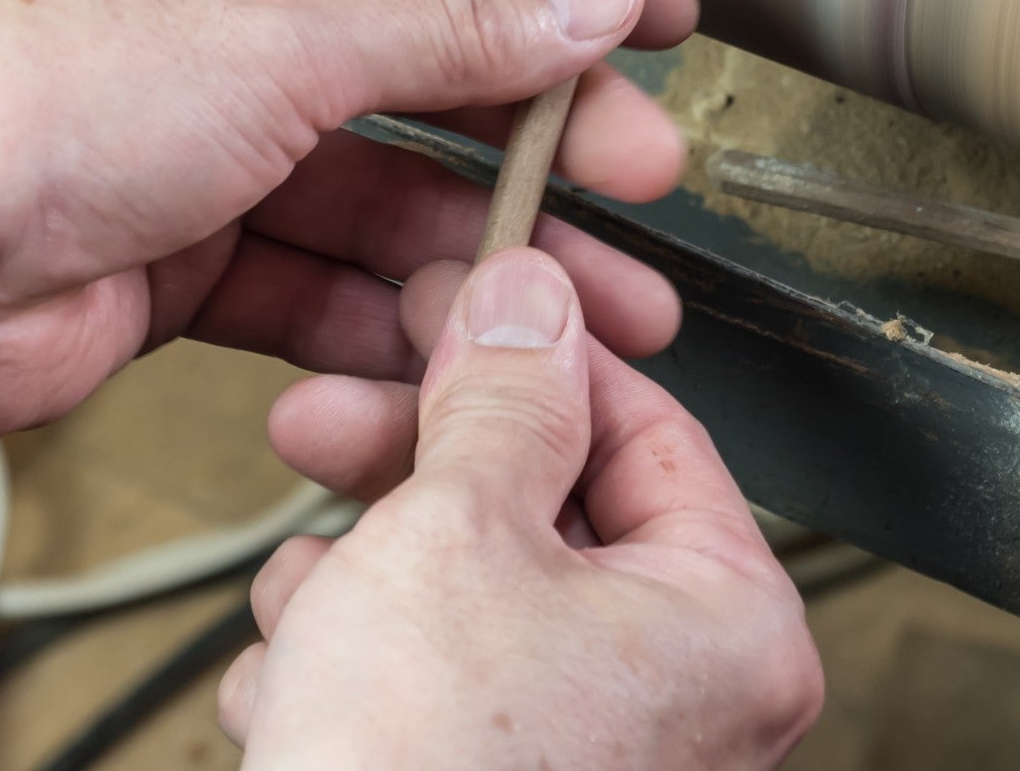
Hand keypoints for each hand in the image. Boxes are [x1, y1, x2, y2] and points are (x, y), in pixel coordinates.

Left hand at [0, 0, 698, 451]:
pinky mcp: (187, 242)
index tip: (652, 9)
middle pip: (421, 59)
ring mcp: (203, 127)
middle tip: (638, 171)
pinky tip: (457, 345)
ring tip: (590, 304)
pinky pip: (322, 269)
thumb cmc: (37, 100)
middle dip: (533, 126)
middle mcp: (217, 3)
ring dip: (481, 242)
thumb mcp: (287, 40)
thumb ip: (456, 25)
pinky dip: (389, 309)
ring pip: (382, 181)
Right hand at [220, 248, 823, 767]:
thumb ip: (501, 392)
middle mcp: (686, 700)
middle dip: (411, 467)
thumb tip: (532, 295)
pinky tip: (291, 686)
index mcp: (727, 623)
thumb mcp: (453, 525)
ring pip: (469, 590)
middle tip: (326, 415)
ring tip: (302, 605)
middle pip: (544, 503)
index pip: (642, 422)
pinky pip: (435, 683)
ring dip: (363, 575)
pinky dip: (355, 666)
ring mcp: (597, 758)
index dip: (529, 350)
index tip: (452, 300)